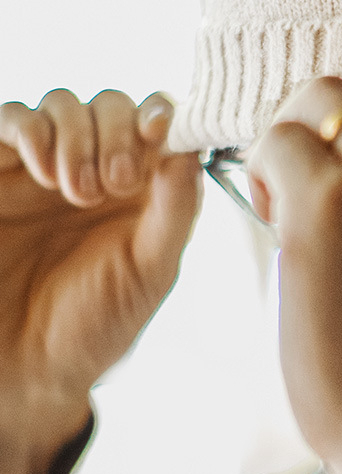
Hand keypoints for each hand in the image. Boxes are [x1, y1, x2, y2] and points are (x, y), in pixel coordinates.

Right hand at [0, 90, 201, 473]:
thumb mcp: (151, 270)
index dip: (164, 114)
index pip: (160, 122)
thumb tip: (191, 148)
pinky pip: (11, 117)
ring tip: (78, 192)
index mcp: (145, 189)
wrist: (24, 370)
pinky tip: (46, 175)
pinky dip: (32, 131)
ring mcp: (46, 168)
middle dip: (119, 131)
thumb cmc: (95, 325)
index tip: (160, 131)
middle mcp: (97, 169)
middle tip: (116, 182)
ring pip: (64, 103)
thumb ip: (176, 208)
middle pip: (113, 104)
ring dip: (79, 134)